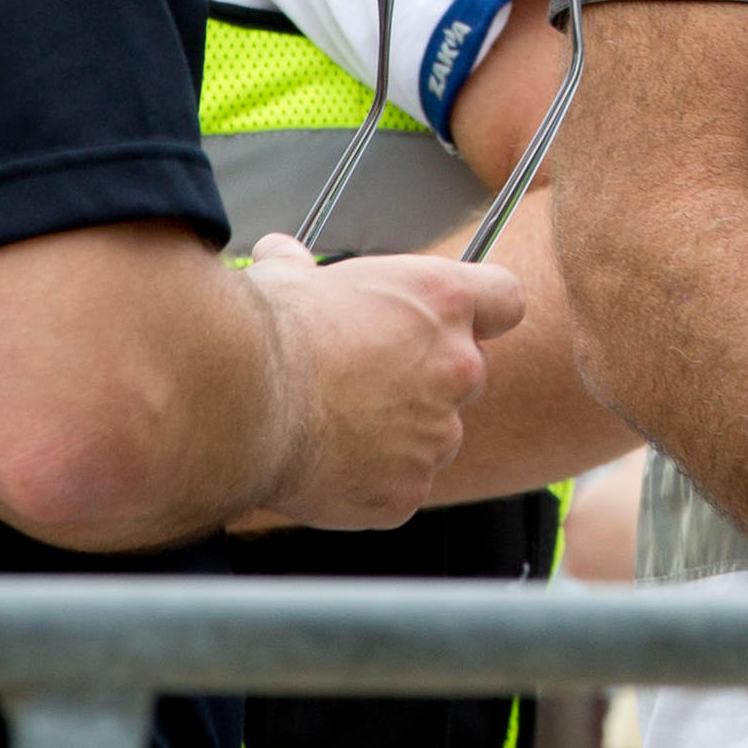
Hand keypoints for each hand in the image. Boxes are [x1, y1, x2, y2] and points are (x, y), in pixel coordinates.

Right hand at [247, 235, 522, 530]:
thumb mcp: (287, 276)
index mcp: (440, 300)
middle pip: (465, 374)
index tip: (456, 321)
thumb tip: (281, 254)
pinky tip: (323, 465)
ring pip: (432, 437)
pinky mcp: (407, 493)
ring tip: (332, 426)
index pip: (505, 299)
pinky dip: (369, 483)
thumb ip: (301, 266)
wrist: (242, 403)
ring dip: (397, 434)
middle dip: (424, 379)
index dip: (482, 312)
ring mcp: (437, 436)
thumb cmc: (266, 333)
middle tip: (365, 381)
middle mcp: (456, 367)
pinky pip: (398, 488)